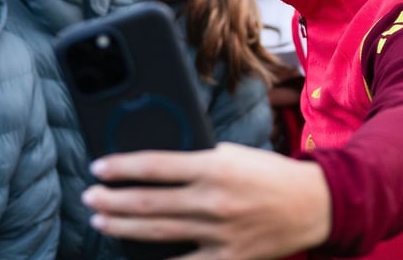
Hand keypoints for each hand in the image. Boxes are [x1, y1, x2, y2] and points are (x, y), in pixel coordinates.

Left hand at [82, 142, 331, 259]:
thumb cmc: (269, 174)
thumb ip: (197, 158)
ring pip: (157, 231)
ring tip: (100, 219)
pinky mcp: (228, 259)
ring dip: (122, 225)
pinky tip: (132, 256)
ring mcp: (219, 233)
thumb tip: (154, 165)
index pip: (155, 165)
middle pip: (148, 202)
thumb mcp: (233, 154)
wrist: (313, 206)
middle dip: (112, 200)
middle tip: (89, 196)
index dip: (121, 167)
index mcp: (214, 167)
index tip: (98, 167)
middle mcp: (213, 200)